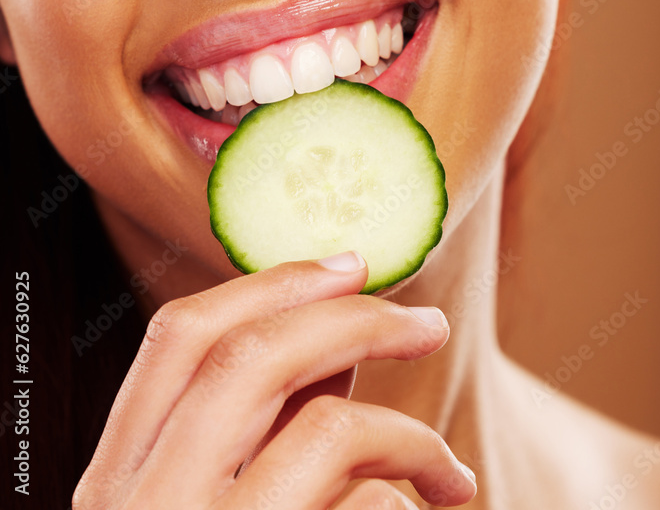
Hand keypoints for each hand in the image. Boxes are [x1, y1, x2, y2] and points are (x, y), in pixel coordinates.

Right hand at [72, 253, 476, 508]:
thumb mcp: (214, 499)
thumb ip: (263, 429)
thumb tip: (341, 344)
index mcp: (118, 478)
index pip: (178, 336)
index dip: (267, 282)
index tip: (345, 265)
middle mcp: (141, 506)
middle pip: (248, 356)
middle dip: (349, 317)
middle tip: (422, 317)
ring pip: (315, 427)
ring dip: (405, 423)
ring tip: (452, 462)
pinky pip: (356, 498)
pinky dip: (406, 491)